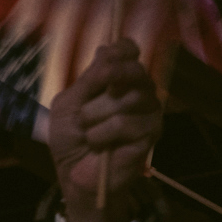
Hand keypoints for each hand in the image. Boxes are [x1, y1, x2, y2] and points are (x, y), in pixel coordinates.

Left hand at [46, 38, 162, 221]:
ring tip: (88, 131)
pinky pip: (127, 122)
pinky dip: (104, 133)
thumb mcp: (69, 104)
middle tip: (88, 97)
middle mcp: (137, 91)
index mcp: (117, 80)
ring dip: (97, 114)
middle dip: (109, 79)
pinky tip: (99, 145)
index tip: (104, 59)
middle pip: (135, 69)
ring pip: (129, 98)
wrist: (75, 173)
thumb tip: (105, 49)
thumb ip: (88, 80)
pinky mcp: (151, 133)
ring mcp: (148, 111)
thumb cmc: (70, 138)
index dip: (120, 49)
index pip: (129, 51)